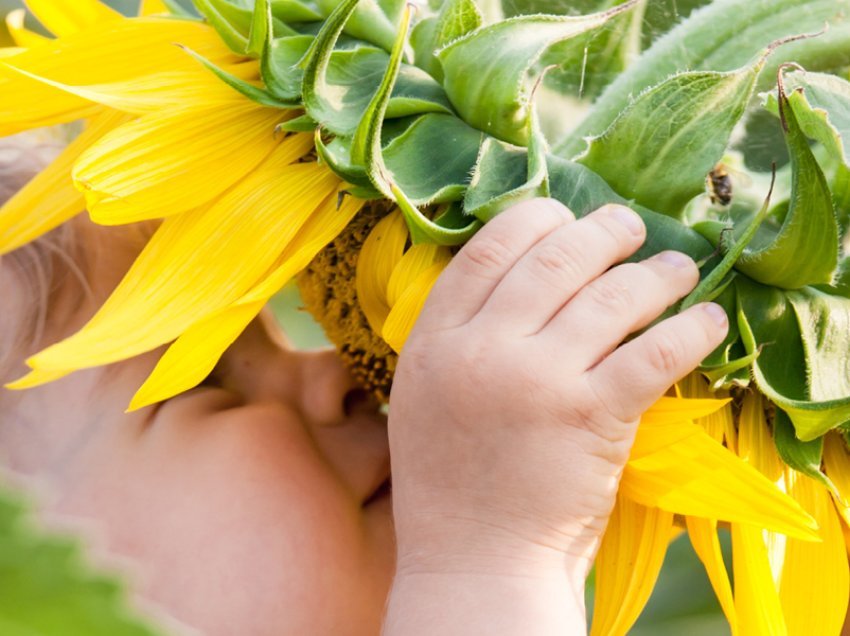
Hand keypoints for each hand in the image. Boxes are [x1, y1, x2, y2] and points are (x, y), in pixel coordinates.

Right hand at [384, 199, 727, 633]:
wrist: (474, 560)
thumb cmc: (452, 481)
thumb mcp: (425, 394)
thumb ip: (460, 334)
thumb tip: (523, 273)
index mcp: (434, 341)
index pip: (488, 249)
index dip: (535, 220)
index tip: (565, 218)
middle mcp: (481, 350)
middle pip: (555, 259)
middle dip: (604, 231)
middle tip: (631, 229)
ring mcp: (536, 382)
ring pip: (611, 296)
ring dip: (658, 273)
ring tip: (678, 269)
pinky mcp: (591, 417)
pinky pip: (653, 352)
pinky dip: (691, 329)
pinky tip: (708, 321)